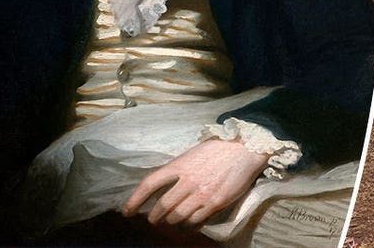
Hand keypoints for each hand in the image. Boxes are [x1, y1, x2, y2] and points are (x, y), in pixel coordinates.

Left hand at [122, 138, 269, 226]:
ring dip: (171, 222)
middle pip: (162, 207)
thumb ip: (178, 169)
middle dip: (154, 217)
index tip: (127, 212)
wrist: (245, 148)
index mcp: (179, 165)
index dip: (134, 200)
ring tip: (171, 222)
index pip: (149, 184)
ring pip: (177, 217)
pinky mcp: (215, 202)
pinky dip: (189, 224)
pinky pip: (196, 220)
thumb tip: (164, 185)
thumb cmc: (219, 149)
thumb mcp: (192, 154)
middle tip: (153, 220)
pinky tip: (188, 222)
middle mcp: (188, 180)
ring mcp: (201, 192)